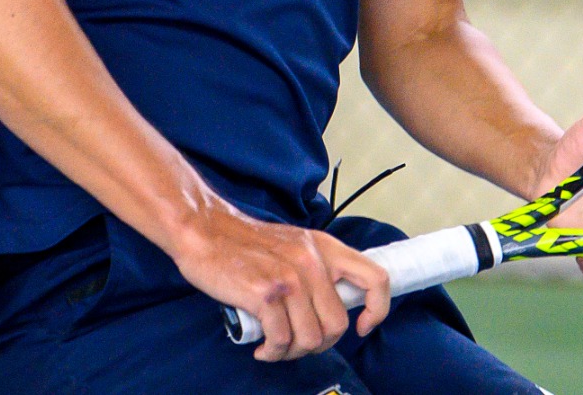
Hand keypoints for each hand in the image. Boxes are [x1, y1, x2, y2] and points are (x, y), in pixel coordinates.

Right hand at [169, 200, 389, 361]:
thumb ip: (318, 267)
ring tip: (276, 345)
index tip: (363, 326)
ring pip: (310, 338)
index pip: (375, 278)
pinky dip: (272, 351)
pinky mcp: (265, 294)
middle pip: (338, 324)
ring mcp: (290, 278)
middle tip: (298, 342)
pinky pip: (282, 340)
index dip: (377, 310)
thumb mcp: (294, 244)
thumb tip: (334, 304)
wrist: (205, 231)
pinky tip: (263, 347)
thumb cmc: (246, 244)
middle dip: (319, 343)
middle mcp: (313, 261)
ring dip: (292, 352)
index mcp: (325, 247)